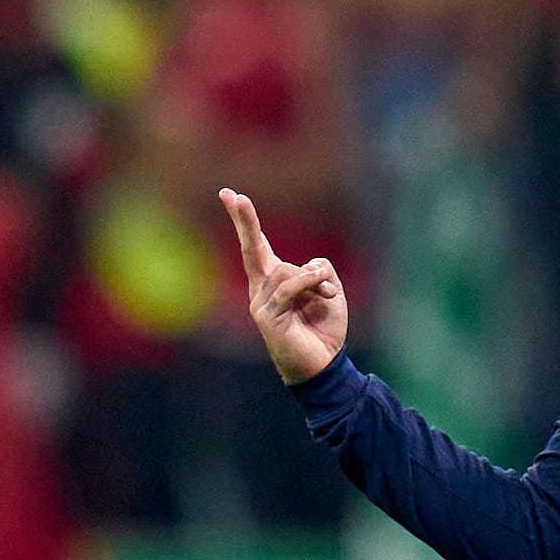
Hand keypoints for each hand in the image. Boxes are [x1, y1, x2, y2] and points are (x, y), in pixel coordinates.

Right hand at [224, 187, 345, 383]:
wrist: (323, 364)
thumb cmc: (324, 328)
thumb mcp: (329, 290)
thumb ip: (319, 270)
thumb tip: (310, 266)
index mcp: (275, 280)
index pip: (257, 246)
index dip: (245, 221)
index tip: (230, 195)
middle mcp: (262, 289)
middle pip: (252, 248)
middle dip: (244, 220)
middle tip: (233, 195)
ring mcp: (261, 302)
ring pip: (285, 269)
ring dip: (315, 279)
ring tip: (327, 297)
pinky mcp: (266, 316)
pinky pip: (287, 287)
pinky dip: (309, 284)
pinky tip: (324, 293)